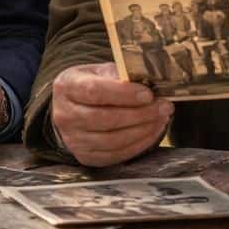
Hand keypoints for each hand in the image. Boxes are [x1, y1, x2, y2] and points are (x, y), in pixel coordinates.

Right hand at [50, 63, 171, 167]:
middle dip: (139, 114)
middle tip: (163, 107)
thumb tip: (151, 85)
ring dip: (142, 131)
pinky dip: (138, 145)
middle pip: (104, 119)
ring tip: (161, 118)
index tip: (148, 94)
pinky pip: (115, 155)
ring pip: (111, 140)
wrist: (75, 107)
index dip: (124, 94)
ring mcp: (73, 139)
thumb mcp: (103, 71)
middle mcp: (64, 115)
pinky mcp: (85, 156)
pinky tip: (152, 132)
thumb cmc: (93, 85)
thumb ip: (122, 76)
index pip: (94, 91)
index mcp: (67, 86)